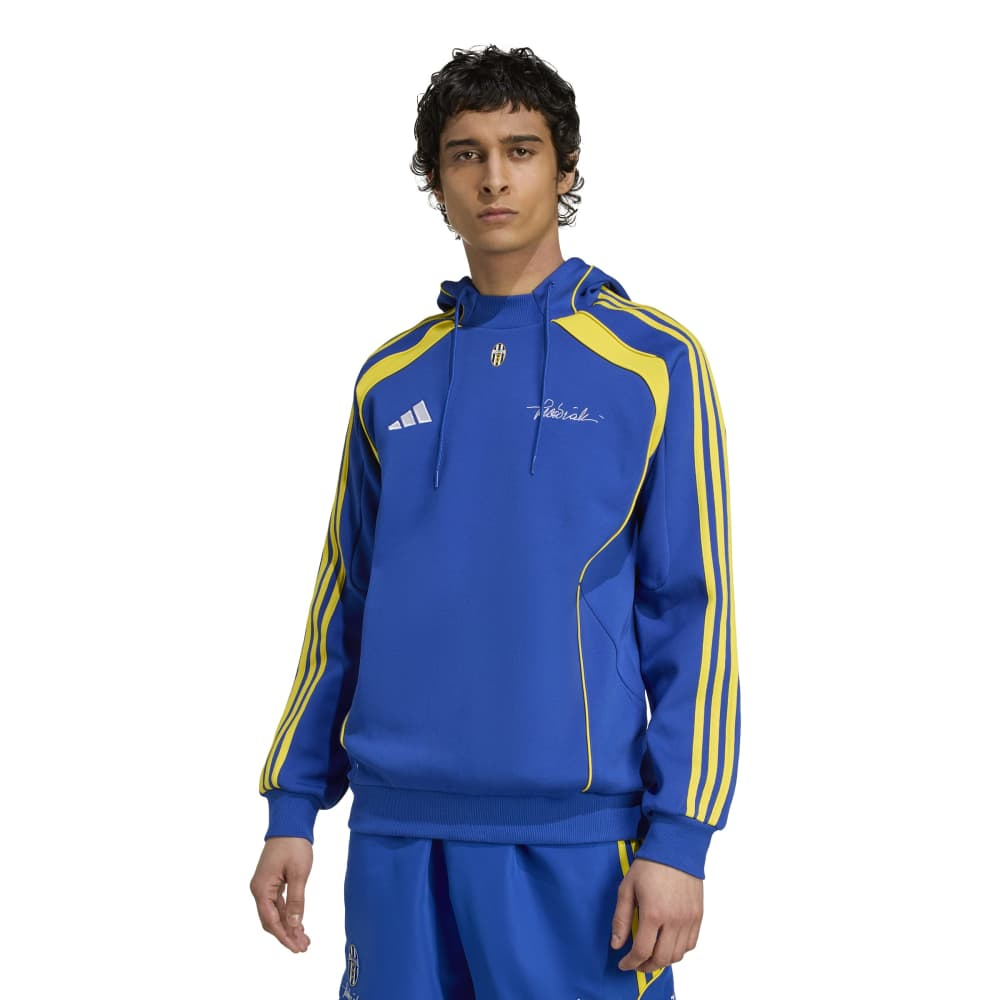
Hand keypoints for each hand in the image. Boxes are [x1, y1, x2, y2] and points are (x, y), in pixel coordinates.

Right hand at [250, 836, 313, 952]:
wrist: (290, 823)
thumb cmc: (294, 845)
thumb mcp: (299, 873)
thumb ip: (296, 900)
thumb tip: (294, 924)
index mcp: (261, 888)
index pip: (270, 920)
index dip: (283, 936)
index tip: (296, 948)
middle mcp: (259, 889)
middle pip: (271, 920)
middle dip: (286, 935)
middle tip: (303, 948)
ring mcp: (265, 886)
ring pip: (275, 913)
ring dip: (288, 927)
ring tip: (304, 940)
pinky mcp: (272, 882)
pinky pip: (278, 904)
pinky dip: (288, 915)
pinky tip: (299, 924)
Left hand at [609, 858, 702, 972]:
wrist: (676, 848)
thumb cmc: (649, 865)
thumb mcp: (627, 888)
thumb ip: (621, 919)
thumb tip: (616, 944)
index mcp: (653, 913)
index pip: (641, 951)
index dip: (630, 963)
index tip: (623, 964)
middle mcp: (674, 920)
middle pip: (661, 959)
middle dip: (645, 966)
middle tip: (636, 964)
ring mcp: (688, 919)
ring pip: (677, 955)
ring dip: (662, 961)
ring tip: (651, 956)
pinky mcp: (698, 916)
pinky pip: (691, 944)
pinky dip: (679, 950)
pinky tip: (668, 945)